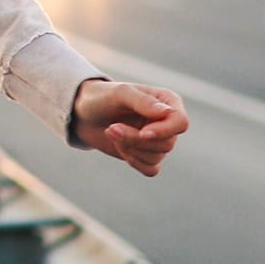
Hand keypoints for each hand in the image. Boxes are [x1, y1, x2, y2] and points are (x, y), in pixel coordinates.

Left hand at [72, 80, 188, 176]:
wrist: (83, 114)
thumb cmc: (102, 97)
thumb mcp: (120, 93)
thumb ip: (142, 102)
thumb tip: (168, 113)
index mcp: (167, 101)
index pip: (181, 122)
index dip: (164, 131)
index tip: (143, 132)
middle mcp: (167, 122)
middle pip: (167, 143)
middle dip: (136, 139)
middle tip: (112, 129)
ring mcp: (158, 140)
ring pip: (157, 157)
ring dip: (130, 148)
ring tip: (112, 132)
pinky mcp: (148, 156)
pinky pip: (151, 169)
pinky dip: (133, 161)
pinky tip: (120, 146)